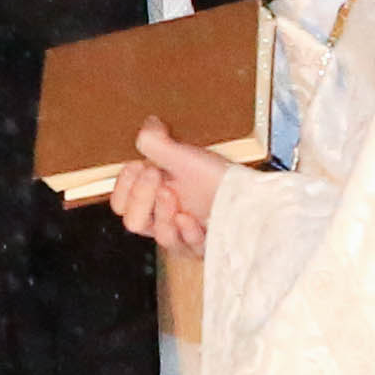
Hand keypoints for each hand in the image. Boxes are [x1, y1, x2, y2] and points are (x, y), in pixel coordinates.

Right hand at [108, 125, 231, 251]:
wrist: (254, 196)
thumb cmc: (222, 178)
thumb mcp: (186, 157)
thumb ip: (159, 144)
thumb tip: (148, 126)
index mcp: (155, 198)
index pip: (120, 203)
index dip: (124, 186)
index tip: (139, 166)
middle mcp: (165, 218)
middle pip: (132, 222)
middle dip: (141, 197)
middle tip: (155, 176)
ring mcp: (182, 235)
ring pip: (159, 237)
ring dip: (163, 215)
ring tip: (172, 196)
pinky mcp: (200, 248)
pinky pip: (187, 248)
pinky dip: (187, 233)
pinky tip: (191, 219)